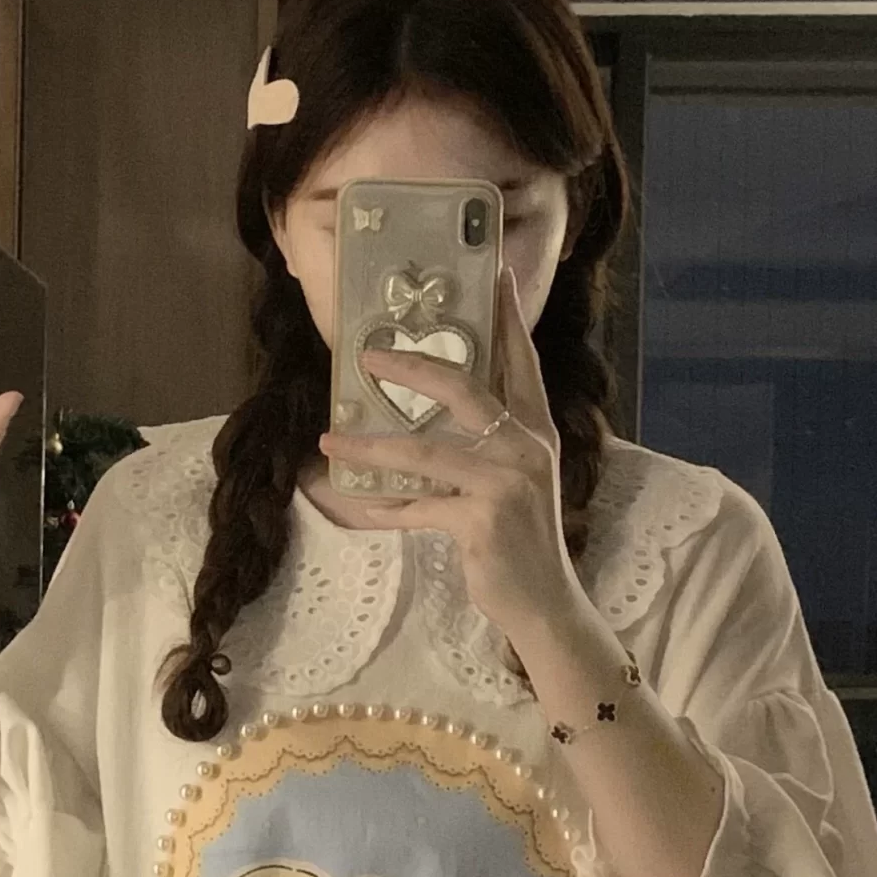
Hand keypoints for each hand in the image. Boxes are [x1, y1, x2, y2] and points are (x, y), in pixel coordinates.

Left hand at [317, 265, 581, 642]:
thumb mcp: (513, 481)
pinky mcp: (482, 520)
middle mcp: (525, 446)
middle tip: (367, 355)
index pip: (521, 361)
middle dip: (411, 366)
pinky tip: (361, 505)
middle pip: (464, 387)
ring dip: (371, 447)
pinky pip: (418, 505)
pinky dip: (386, 508)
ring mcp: (505, 482)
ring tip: (332, 441)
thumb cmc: (521, 539)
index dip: (508, 318)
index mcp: (535, 429)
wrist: (544, 601)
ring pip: (424, 450)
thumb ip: (485, 445)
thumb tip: (428, 420)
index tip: (495, 276)